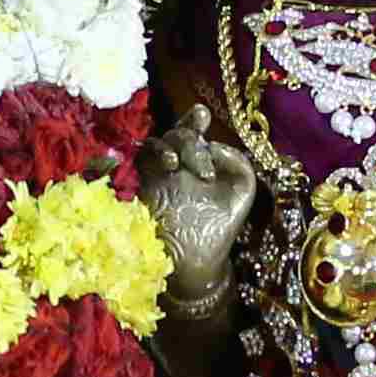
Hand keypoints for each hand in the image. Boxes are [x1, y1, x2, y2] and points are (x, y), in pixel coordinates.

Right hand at [140, 117, 258, 332]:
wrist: (193, 264)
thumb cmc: (217, 229)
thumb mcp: (241, 193)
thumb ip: (239, 164)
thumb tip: (217, 145)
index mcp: (197, 161)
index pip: (191, 131)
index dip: (192, 118)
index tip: (200, 113)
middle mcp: (174, 164)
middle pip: (174, 135)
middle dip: (188, 142)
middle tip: (202, 168)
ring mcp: (154, 175)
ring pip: (154, 144)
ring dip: (167, 146)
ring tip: (176, 164)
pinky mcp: (137, 188)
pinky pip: (134, 161)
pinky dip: (149, 157)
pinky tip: (167, 167)